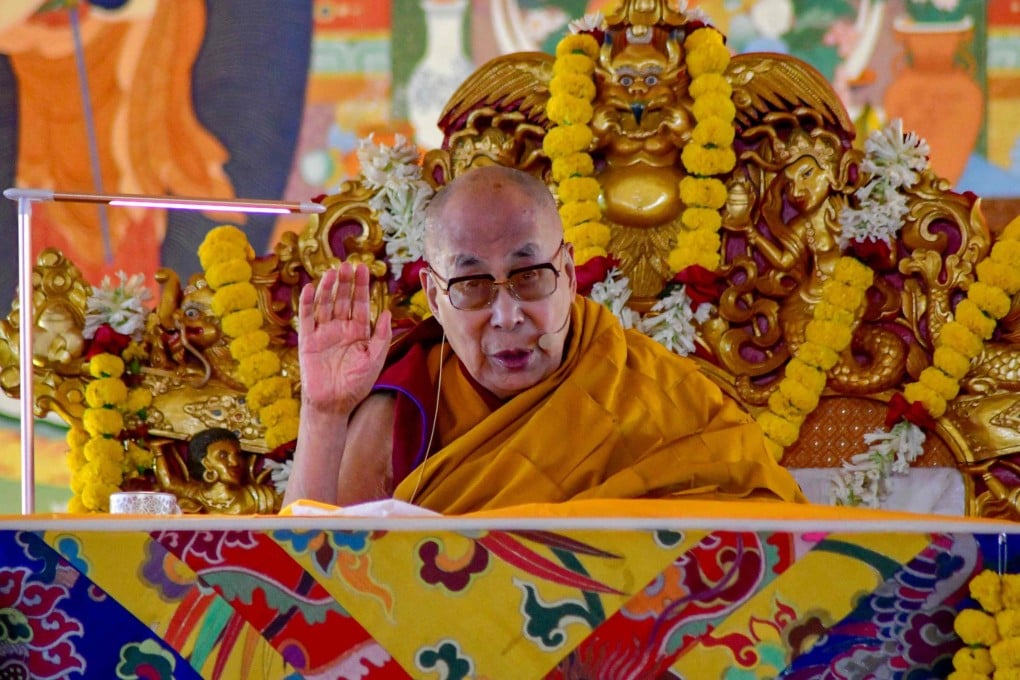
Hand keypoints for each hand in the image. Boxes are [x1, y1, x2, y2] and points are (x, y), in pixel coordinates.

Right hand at [298, 262, 391, 415]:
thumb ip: (381, 336)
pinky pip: (307, 319)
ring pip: (325, 305)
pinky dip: (307, 304)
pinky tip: (310, 289)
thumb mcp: (375, 360)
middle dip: (345, 283)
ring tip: (332, 272)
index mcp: (358, 332)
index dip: (362, 287)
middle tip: (347, 265)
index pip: (360, 304)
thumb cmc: (356, 384)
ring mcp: (323, 333)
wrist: (334, 404)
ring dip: (328, 288)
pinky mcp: (308, 341)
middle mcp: (340, 329)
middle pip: (343, 300)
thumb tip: (387, 312)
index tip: (364, 269)